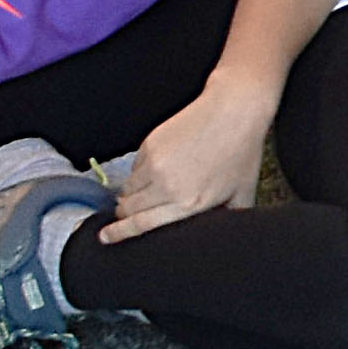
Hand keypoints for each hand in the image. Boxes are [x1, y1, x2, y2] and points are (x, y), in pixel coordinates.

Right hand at [104, 80, 277, 236]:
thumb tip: (225, 233)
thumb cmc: (242, 152)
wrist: (234, 110)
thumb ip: (230, 217)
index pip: (141, 225)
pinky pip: (134, 168)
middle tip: (126, 216)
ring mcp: (155, 164)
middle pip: (127, 209)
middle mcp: (166, 187)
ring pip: (127, 189)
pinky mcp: (150, 145)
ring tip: (146, 193)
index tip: (104, 238)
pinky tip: (158, 169)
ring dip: (130, 196)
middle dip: (123, 215)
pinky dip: (139, 174)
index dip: (119, 233)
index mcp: (188, 203)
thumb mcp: (243, 192)